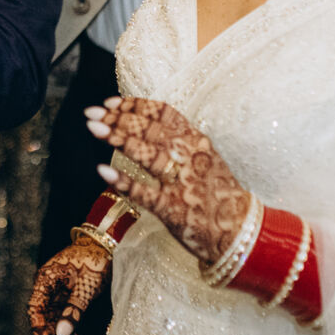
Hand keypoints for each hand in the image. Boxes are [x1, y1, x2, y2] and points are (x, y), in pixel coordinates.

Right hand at [28, 244, 109, 334]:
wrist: (109, 243)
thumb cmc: (96, 259)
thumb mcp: (87, 286)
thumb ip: (73, 310)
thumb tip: (62, 334)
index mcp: (45, 279)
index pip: (35, 310)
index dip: (40, 331)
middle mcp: (47, 286)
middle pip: (42, 317)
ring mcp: (57, 291)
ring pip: (53, 319)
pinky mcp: (68, 295)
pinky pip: (63, 316)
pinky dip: (69, 329)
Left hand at [88, 97, 249, 263]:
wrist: (243, 232)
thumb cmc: (217, 194)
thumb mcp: (203, 158)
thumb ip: (178, 142)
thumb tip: (145, 125)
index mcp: (196, 142)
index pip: (163, 114)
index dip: (135, 105)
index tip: (110, 103)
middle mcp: (189, 158)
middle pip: (151, 130)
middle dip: (118, 119)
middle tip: (91, 113)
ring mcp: (182, 183)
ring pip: (148, 154)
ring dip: (119, 139)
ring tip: (94, 129)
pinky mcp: (175, 209)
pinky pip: (145, 193)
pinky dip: (123, 181)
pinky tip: (103, 170)